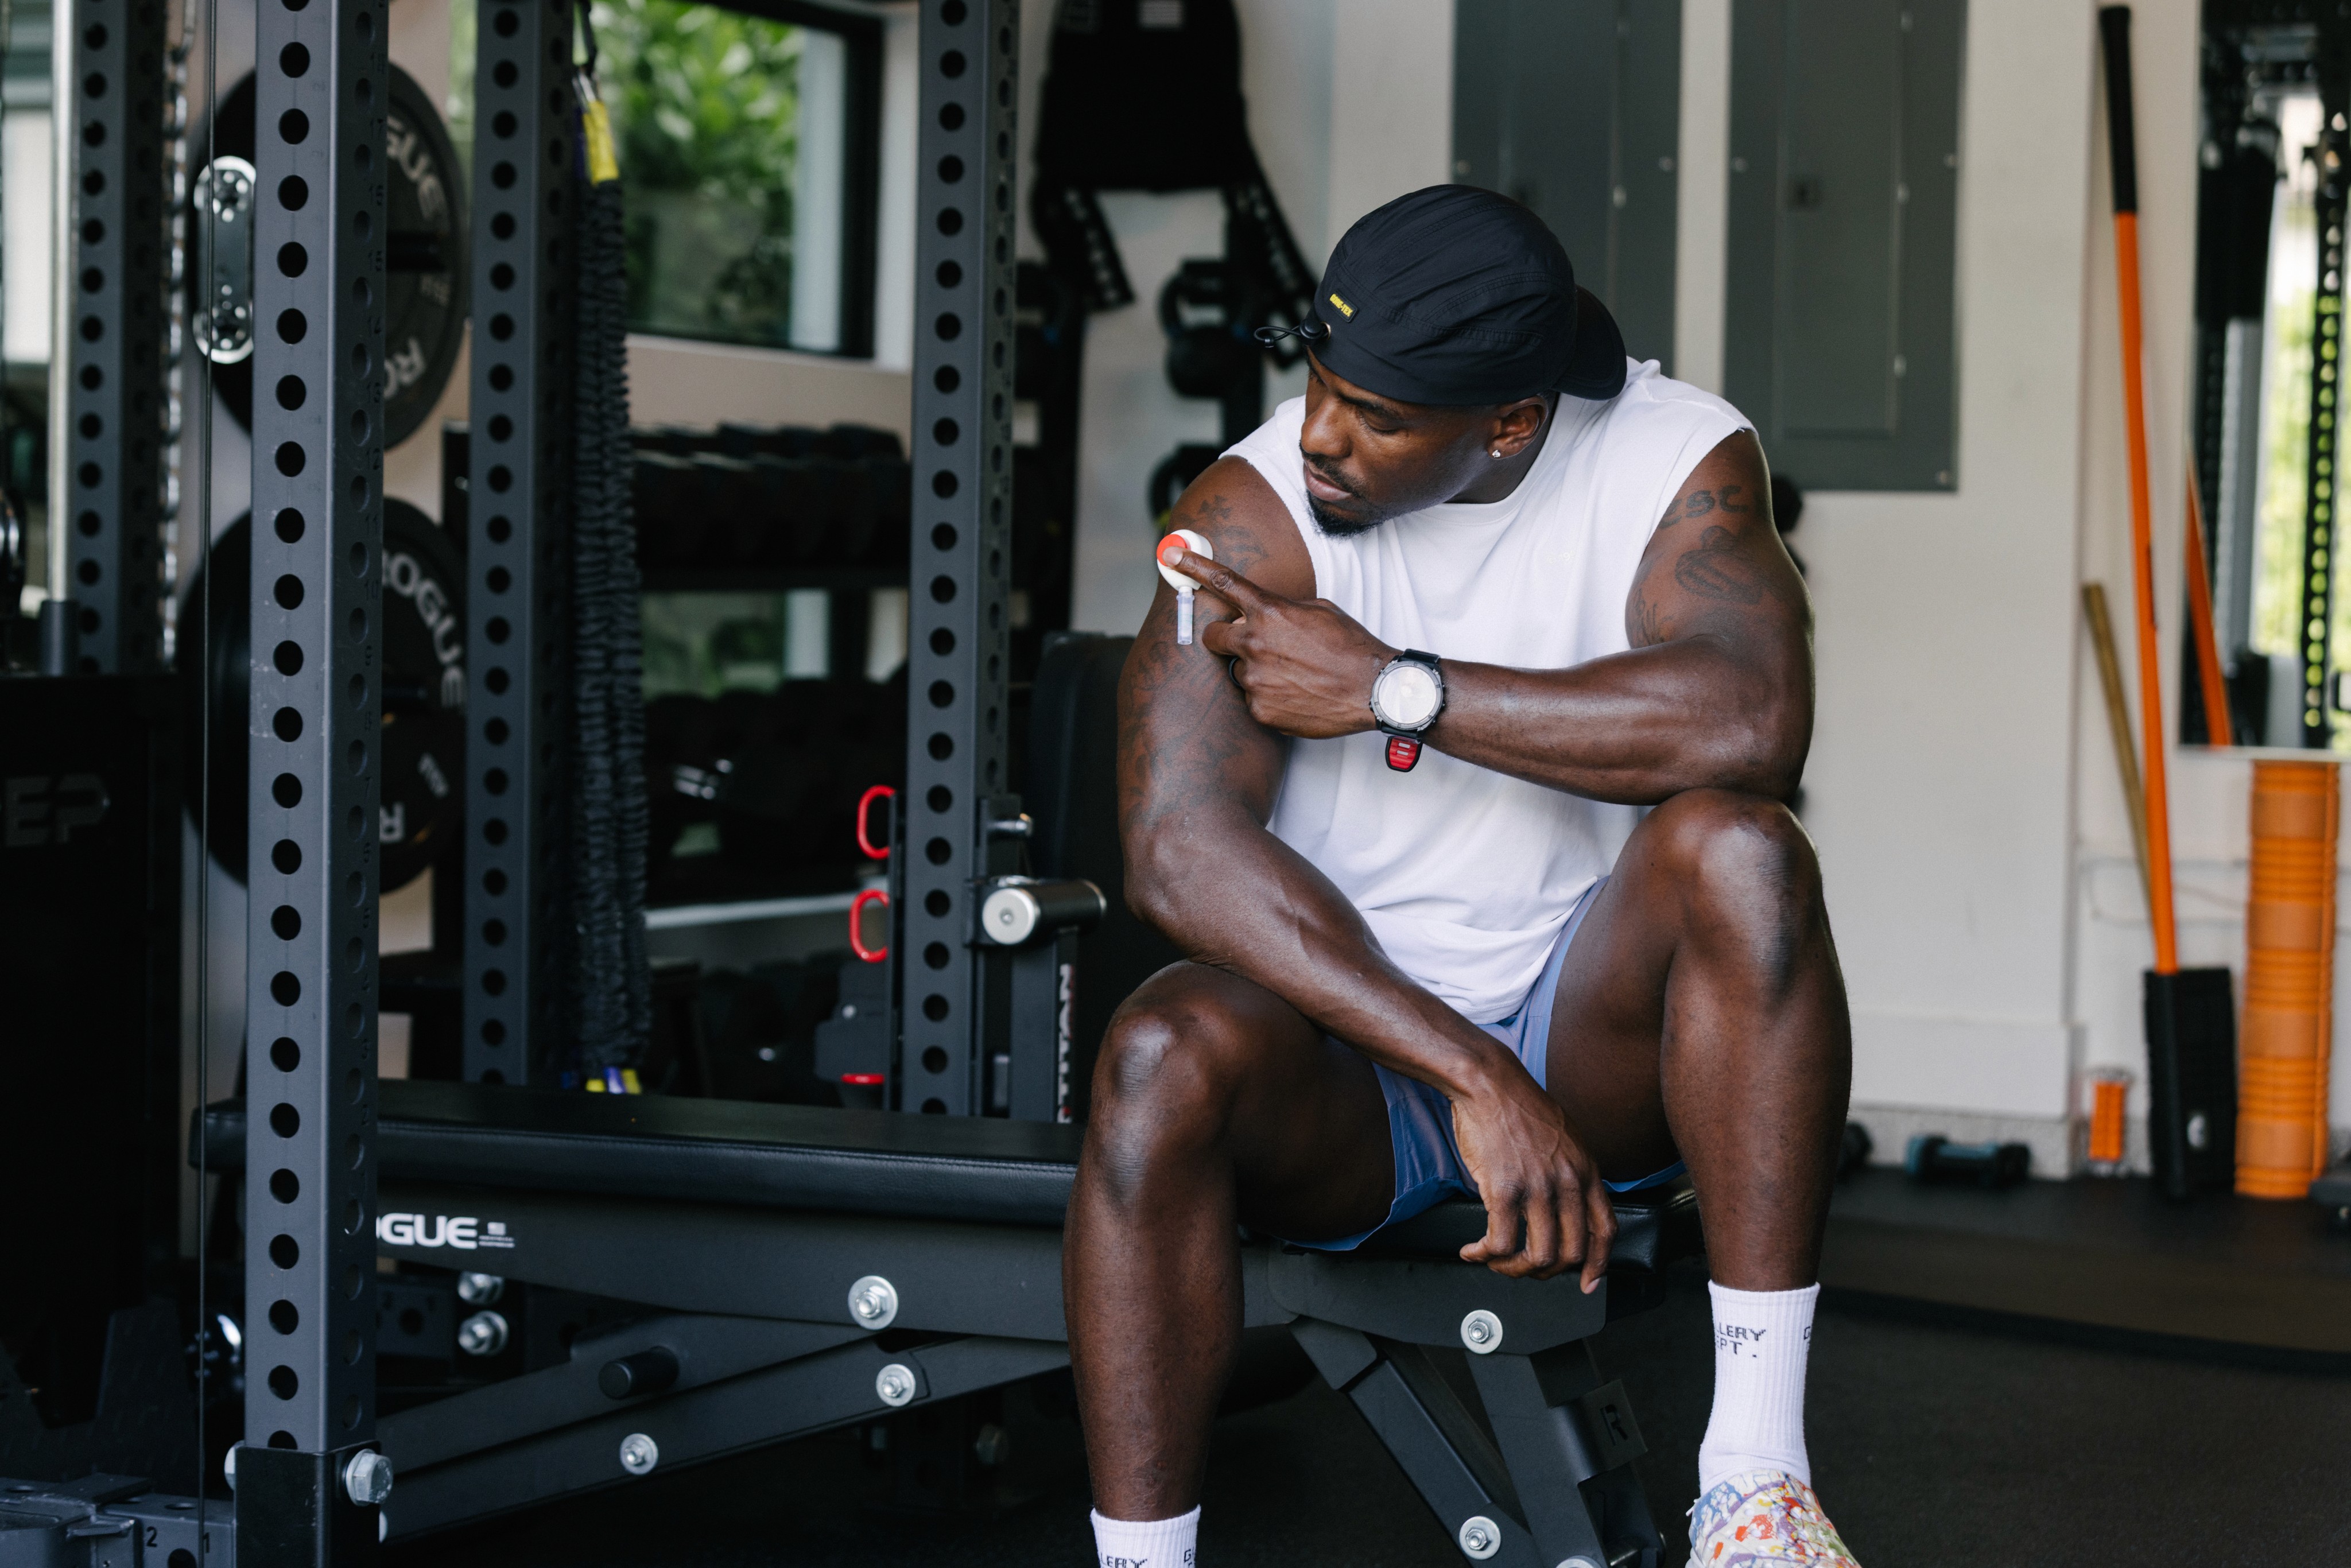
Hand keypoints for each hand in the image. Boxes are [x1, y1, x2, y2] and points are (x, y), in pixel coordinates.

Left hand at [1163, 547, 1391, 738]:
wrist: (1373, 690)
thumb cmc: (1351, 647)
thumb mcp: (1319, 610)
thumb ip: (1281, 609)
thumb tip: (1260, 615)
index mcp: (1269, 612)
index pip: (1223, 583)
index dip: (1191, 567)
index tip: (1169, 556)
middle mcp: (1254, 643)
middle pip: (1213, 637)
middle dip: (1225, 638)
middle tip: (1252, 644)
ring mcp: (1255, 679)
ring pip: (1239, 671)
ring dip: (1258, 671)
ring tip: (1295, 675)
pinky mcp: (1260, 709)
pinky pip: (1253, 699)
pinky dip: (1270, 697)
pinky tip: (1298, 694)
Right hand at [1447, 1060, 1615, 1289]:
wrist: (1488, 1082)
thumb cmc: (1519, 1106)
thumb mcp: (1564, 1138)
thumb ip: (1572, 1173)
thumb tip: (1567, 1206)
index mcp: (1586, 1171)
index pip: (1605, 1230)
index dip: (1597, 1264)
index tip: (1586, 1282)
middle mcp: (1568, 1182)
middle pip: (1571, 1252)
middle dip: (1546, 1271)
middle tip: (1525, 1267)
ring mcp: (1538, 1188)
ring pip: (1539, 1256)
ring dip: (1514, 1268)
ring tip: (1496, 1260)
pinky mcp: (1504, 1190)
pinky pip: (1500, 1243)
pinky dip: (1485, 1255)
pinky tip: (1473, 1250)